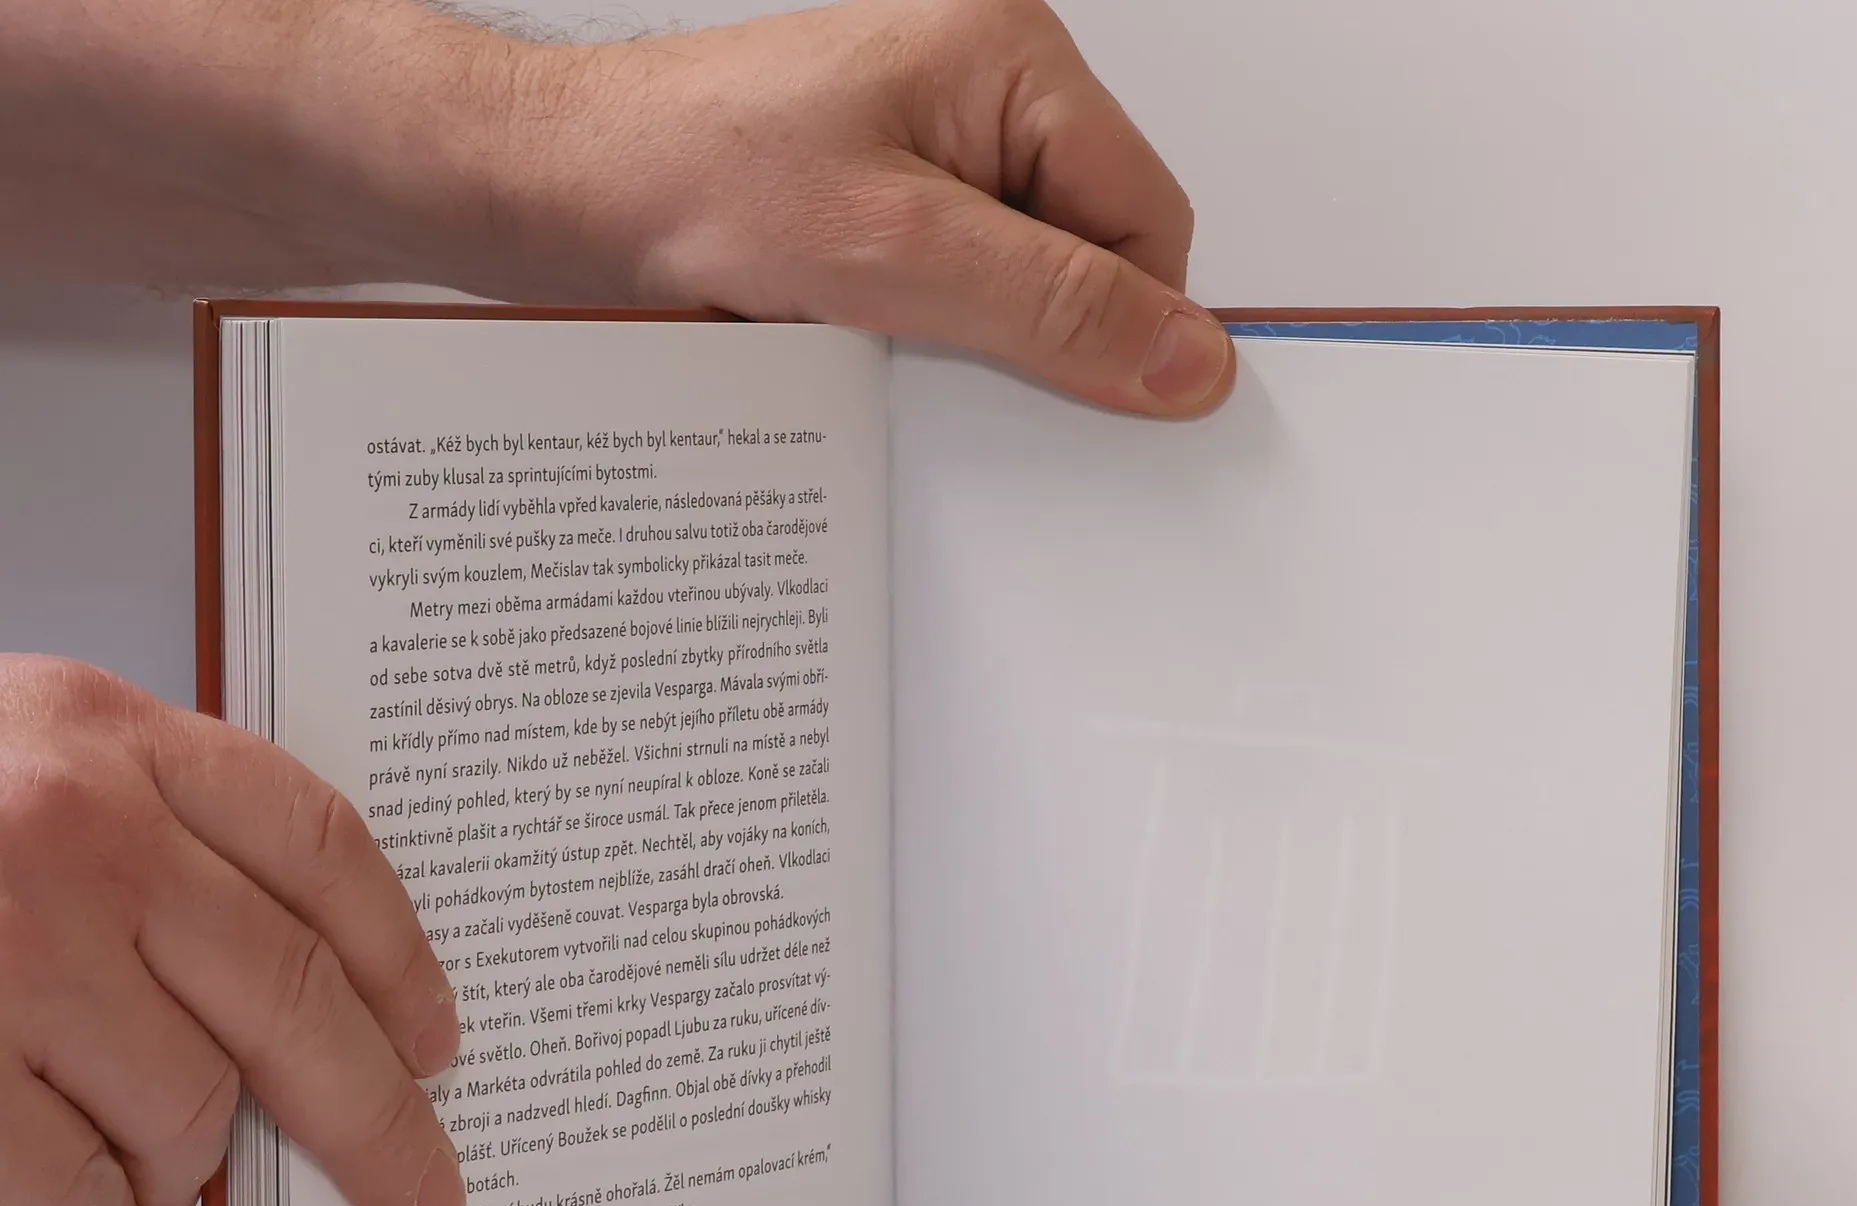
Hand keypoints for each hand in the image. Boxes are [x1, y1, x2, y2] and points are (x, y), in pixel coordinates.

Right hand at [0, 656, 464, 1205]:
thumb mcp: (17, 754)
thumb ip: (151, 841)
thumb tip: (280, 1013)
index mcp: (107, 734)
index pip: (322, 847)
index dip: (401, 957)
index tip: (438, 1038)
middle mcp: (72, 829)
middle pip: (292, 995)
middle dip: (373, 1117)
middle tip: (417, 1188)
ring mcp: (3, 947)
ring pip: (188, 1109)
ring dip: (192, 1184)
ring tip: (169, 1203)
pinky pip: (73, 1187)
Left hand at [1, 0, 1230, 417]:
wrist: (563, 193)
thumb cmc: (691, 179)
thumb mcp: (897, 257)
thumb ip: (1056, 308)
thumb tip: (1189, 360)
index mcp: (1014, 59)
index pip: (1150, 221)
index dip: (1123, 323)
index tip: (1074, 391)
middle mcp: (986, 88)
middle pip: (1094, 253)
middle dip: (1040, 331)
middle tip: (945, 354)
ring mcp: (935, 143)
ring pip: (1025, 281)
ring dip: (974, 338)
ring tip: (882, 331)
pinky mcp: (889, 196)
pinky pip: (960, 287)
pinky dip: (929, 334)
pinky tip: (867, 338)